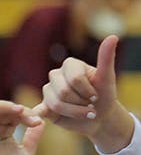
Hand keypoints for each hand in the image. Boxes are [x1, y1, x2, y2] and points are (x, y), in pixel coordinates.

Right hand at [0, 92, 43, 154]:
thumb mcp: (27, 152)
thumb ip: (32, 137)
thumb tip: (42, 122)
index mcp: (3, 131)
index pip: (14, 114)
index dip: (27, 114)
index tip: (39, 120)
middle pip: (4, 110)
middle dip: (20, 110)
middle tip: (32, 118)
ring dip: (7, 107)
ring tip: (20, 111)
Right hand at [36, 36, 135, 152]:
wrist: (100, 117)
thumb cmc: (104, 96)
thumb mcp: (107, 78)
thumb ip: (106, 58)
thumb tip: (113, 36)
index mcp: (70, 65)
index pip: (74, 78)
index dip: (87, 91)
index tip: (96, 95)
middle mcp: (56, 75)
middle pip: (64, 92)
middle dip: (81, 103)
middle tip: (89, 104)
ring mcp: (48, 91)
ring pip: (56, 104)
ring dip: (75, 112)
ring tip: (83, 112)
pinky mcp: (44, 106)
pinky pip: (41, 110)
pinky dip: (41, 113)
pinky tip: (46, 115)